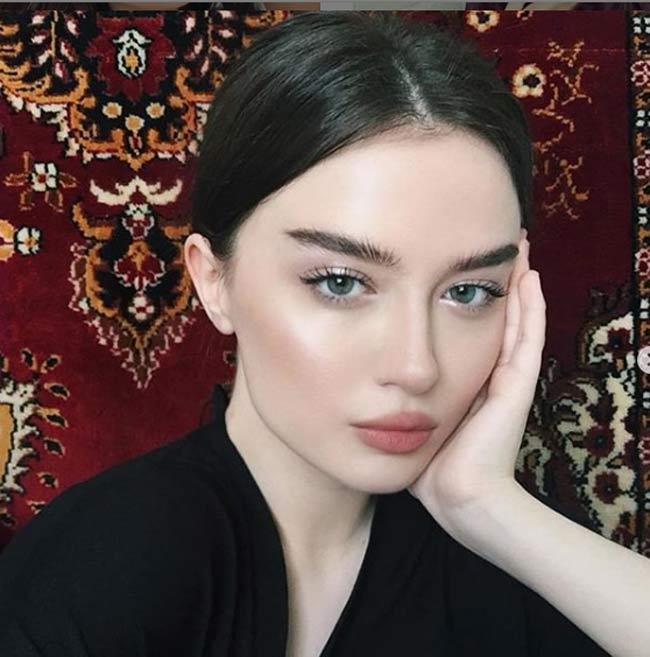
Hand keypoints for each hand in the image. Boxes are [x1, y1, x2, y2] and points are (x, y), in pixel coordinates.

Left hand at [407, 231, 546, 539]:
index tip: (451, 266)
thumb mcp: (405, 422)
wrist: (457, 498)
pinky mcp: (516, 384)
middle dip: (490, 281)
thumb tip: (357, 382)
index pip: (464, 327)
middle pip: (492, 317)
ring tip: (517, 247)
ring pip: (515, 319)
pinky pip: (527, 337)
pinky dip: (530, 306)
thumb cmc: (426, 467)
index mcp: (462, 380)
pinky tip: (528, 275)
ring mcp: (506, 378)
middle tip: (492, 243)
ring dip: (515, 283)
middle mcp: (488, 374)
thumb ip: (389, 400)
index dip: (461, 297)